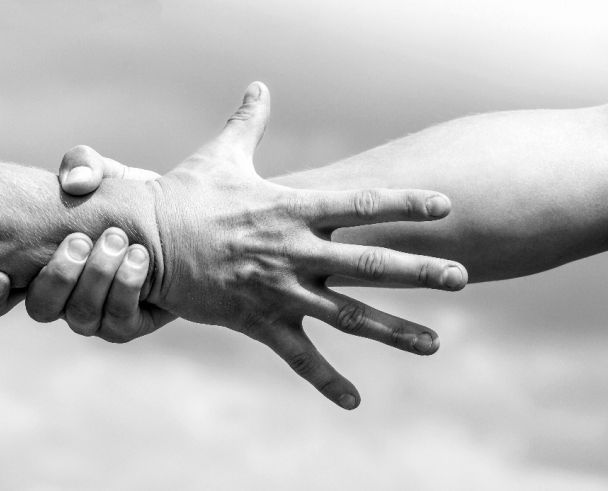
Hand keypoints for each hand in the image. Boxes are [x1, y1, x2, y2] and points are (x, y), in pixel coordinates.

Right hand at [0, 148, 175, 341]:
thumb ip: (84, 166)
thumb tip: (74, 183)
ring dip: (97, 277)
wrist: (172, 222)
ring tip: (118, 241)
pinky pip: (118, 321)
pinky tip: (139, 258)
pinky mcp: (126, 324)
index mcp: (37, 267)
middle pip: (41, 308)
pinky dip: (127, 287)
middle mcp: (61, 298)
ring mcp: (93, 316)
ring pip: (80, 317)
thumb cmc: (124, 199)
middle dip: (58, 276)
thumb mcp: (104, 175)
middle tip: (80, 240)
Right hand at [143, 82, 467, 408]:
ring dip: (394, 330)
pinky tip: (354, 401)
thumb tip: (258, 86)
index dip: (407, 204)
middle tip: (461, 277)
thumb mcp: (220, 155)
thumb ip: (248, 123)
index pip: (362, 204)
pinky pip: (298, 356)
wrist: (146, 240)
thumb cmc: (184, 196)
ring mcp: (279, 290)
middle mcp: (293, 251)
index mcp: (290, 209)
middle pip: (368, 263)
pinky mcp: (258, 321)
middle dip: (418, 271)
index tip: (447, 206)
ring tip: (435, 344)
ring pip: (347, 316)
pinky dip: (326, 380)